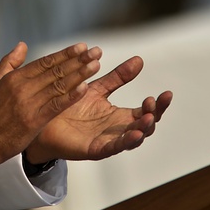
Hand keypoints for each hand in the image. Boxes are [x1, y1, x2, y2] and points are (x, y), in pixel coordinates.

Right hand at [0, 42, 102, 169]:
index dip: (65, 54)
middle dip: (78, 60)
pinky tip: (84, 88)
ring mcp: (29, 104)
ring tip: (95, 64)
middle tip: (96, 51)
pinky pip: (56, 106)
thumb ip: (9, 62)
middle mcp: (23, 88)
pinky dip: (70, 96)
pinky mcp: (33, 121)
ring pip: (58, 85)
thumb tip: (22, 44)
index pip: (45, 62)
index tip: (81, 46)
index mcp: (15, 77)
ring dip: (79, 74)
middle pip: (55, 71)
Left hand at [24, 54, 171, 164]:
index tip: (166, 93)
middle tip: (153, 103)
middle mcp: (118, 129)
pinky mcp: (95, 149)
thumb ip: (118, 77)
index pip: (146, 111)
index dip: (158, 104)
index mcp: (120, 115)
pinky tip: (135, 134)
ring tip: (148, 118)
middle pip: (145, 126)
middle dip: (153, 116)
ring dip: (143, 129)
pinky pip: (114, 147)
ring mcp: (108, 140)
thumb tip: (139, 59)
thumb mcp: (98, 88)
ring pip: (133, 138)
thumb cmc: (71, 104)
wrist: (44, 117)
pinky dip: (126, 141)